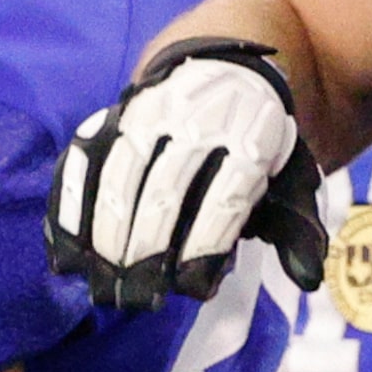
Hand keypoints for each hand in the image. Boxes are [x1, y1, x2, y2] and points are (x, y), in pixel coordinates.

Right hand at [45, 37, 326, 308]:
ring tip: (100, 281)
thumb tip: (305, 280)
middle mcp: (195, 123)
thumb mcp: (293, 177)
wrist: (226, 71)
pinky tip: (66, 252)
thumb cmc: (257, 145)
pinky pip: (80, 163)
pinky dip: (68, 209)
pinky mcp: (111, 119)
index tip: (191, 290)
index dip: (205, 245)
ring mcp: (146, 117)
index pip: (225, 198)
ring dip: (102, 236)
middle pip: (163, 192)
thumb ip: (297, 229)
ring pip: (115, 178)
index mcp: (250, 138)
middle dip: (145, 251)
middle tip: (136, 299)